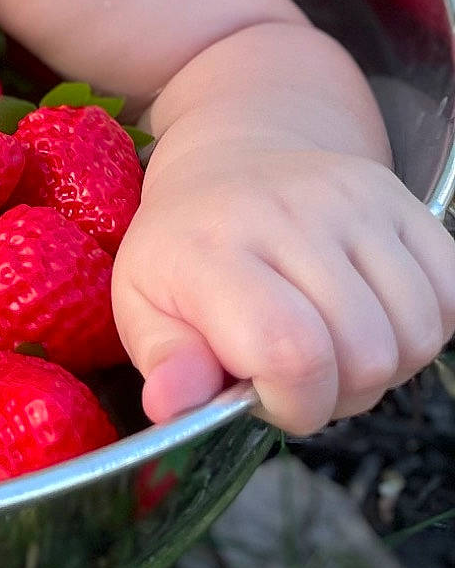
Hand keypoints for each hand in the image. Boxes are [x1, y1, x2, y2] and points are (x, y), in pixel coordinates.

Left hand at [111, 145, 454, 434]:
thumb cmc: (187, 248)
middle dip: (338, 392)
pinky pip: (451, 295)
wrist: (229, 162)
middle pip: (366, 354)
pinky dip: (426, 326)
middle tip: (298, 368)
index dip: (294, 403)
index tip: (266, 394)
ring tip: (333, 341)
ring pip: (416, 333)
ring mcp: (349, 198)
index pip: (292, 352)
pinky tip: (373, 314)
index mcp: (212, 246)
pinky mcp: (396, 196)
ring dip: (384, 364)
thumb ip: (163, 360)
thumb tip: (172, 405)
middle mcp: (285, 213)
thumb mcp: (142, 302)